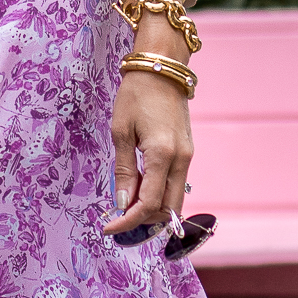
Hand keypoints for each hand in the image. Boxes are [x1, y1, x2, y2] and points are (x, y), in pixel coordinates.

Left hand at [103, 64, 193, 237]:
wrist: (161, 69)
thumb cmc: (136, 96)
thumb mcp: (121, 132)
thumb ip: (124, 171)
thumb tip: (123, 204)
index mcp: (163, 155)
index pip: (149, 204)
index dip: (129, 221)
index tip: (109, 227)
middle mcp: (181, 160)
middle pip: (168, 209)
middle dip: (143, 220)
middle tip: (118, 218)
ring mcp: (188, 157)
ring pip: (174, 199)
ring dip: (151, 207)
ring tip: (125, 200)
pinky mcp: (187, 152)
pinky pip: (175, 184)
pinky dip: (158, 193)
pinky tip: (138, 186)